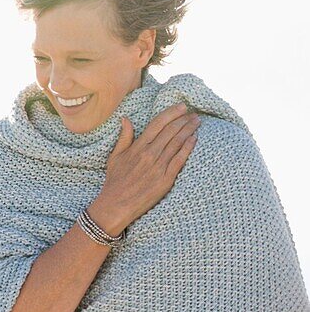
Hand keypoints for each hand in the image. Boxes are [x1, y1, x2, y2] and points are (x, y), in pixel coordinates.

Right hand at [88, 103, 199, 235]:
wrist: (117, 204)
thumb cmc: (115, 181)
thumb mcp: (115, 156)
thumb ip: (124, 137)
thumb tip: (126, 118)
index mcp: (137, 147)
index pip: (157, 124)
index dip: (171, 114)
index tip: (181, 107)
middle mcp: (149, 154)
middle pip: (170, 132)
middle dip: (183, 120)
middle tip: (193, 113)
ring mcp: (158, 166)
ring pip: (177, 143)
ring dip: (188, 131)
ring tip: (197, 123)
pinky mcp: (166, 179)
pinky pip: (180, 159)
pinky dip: (188, 147)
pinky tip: (195, 139)